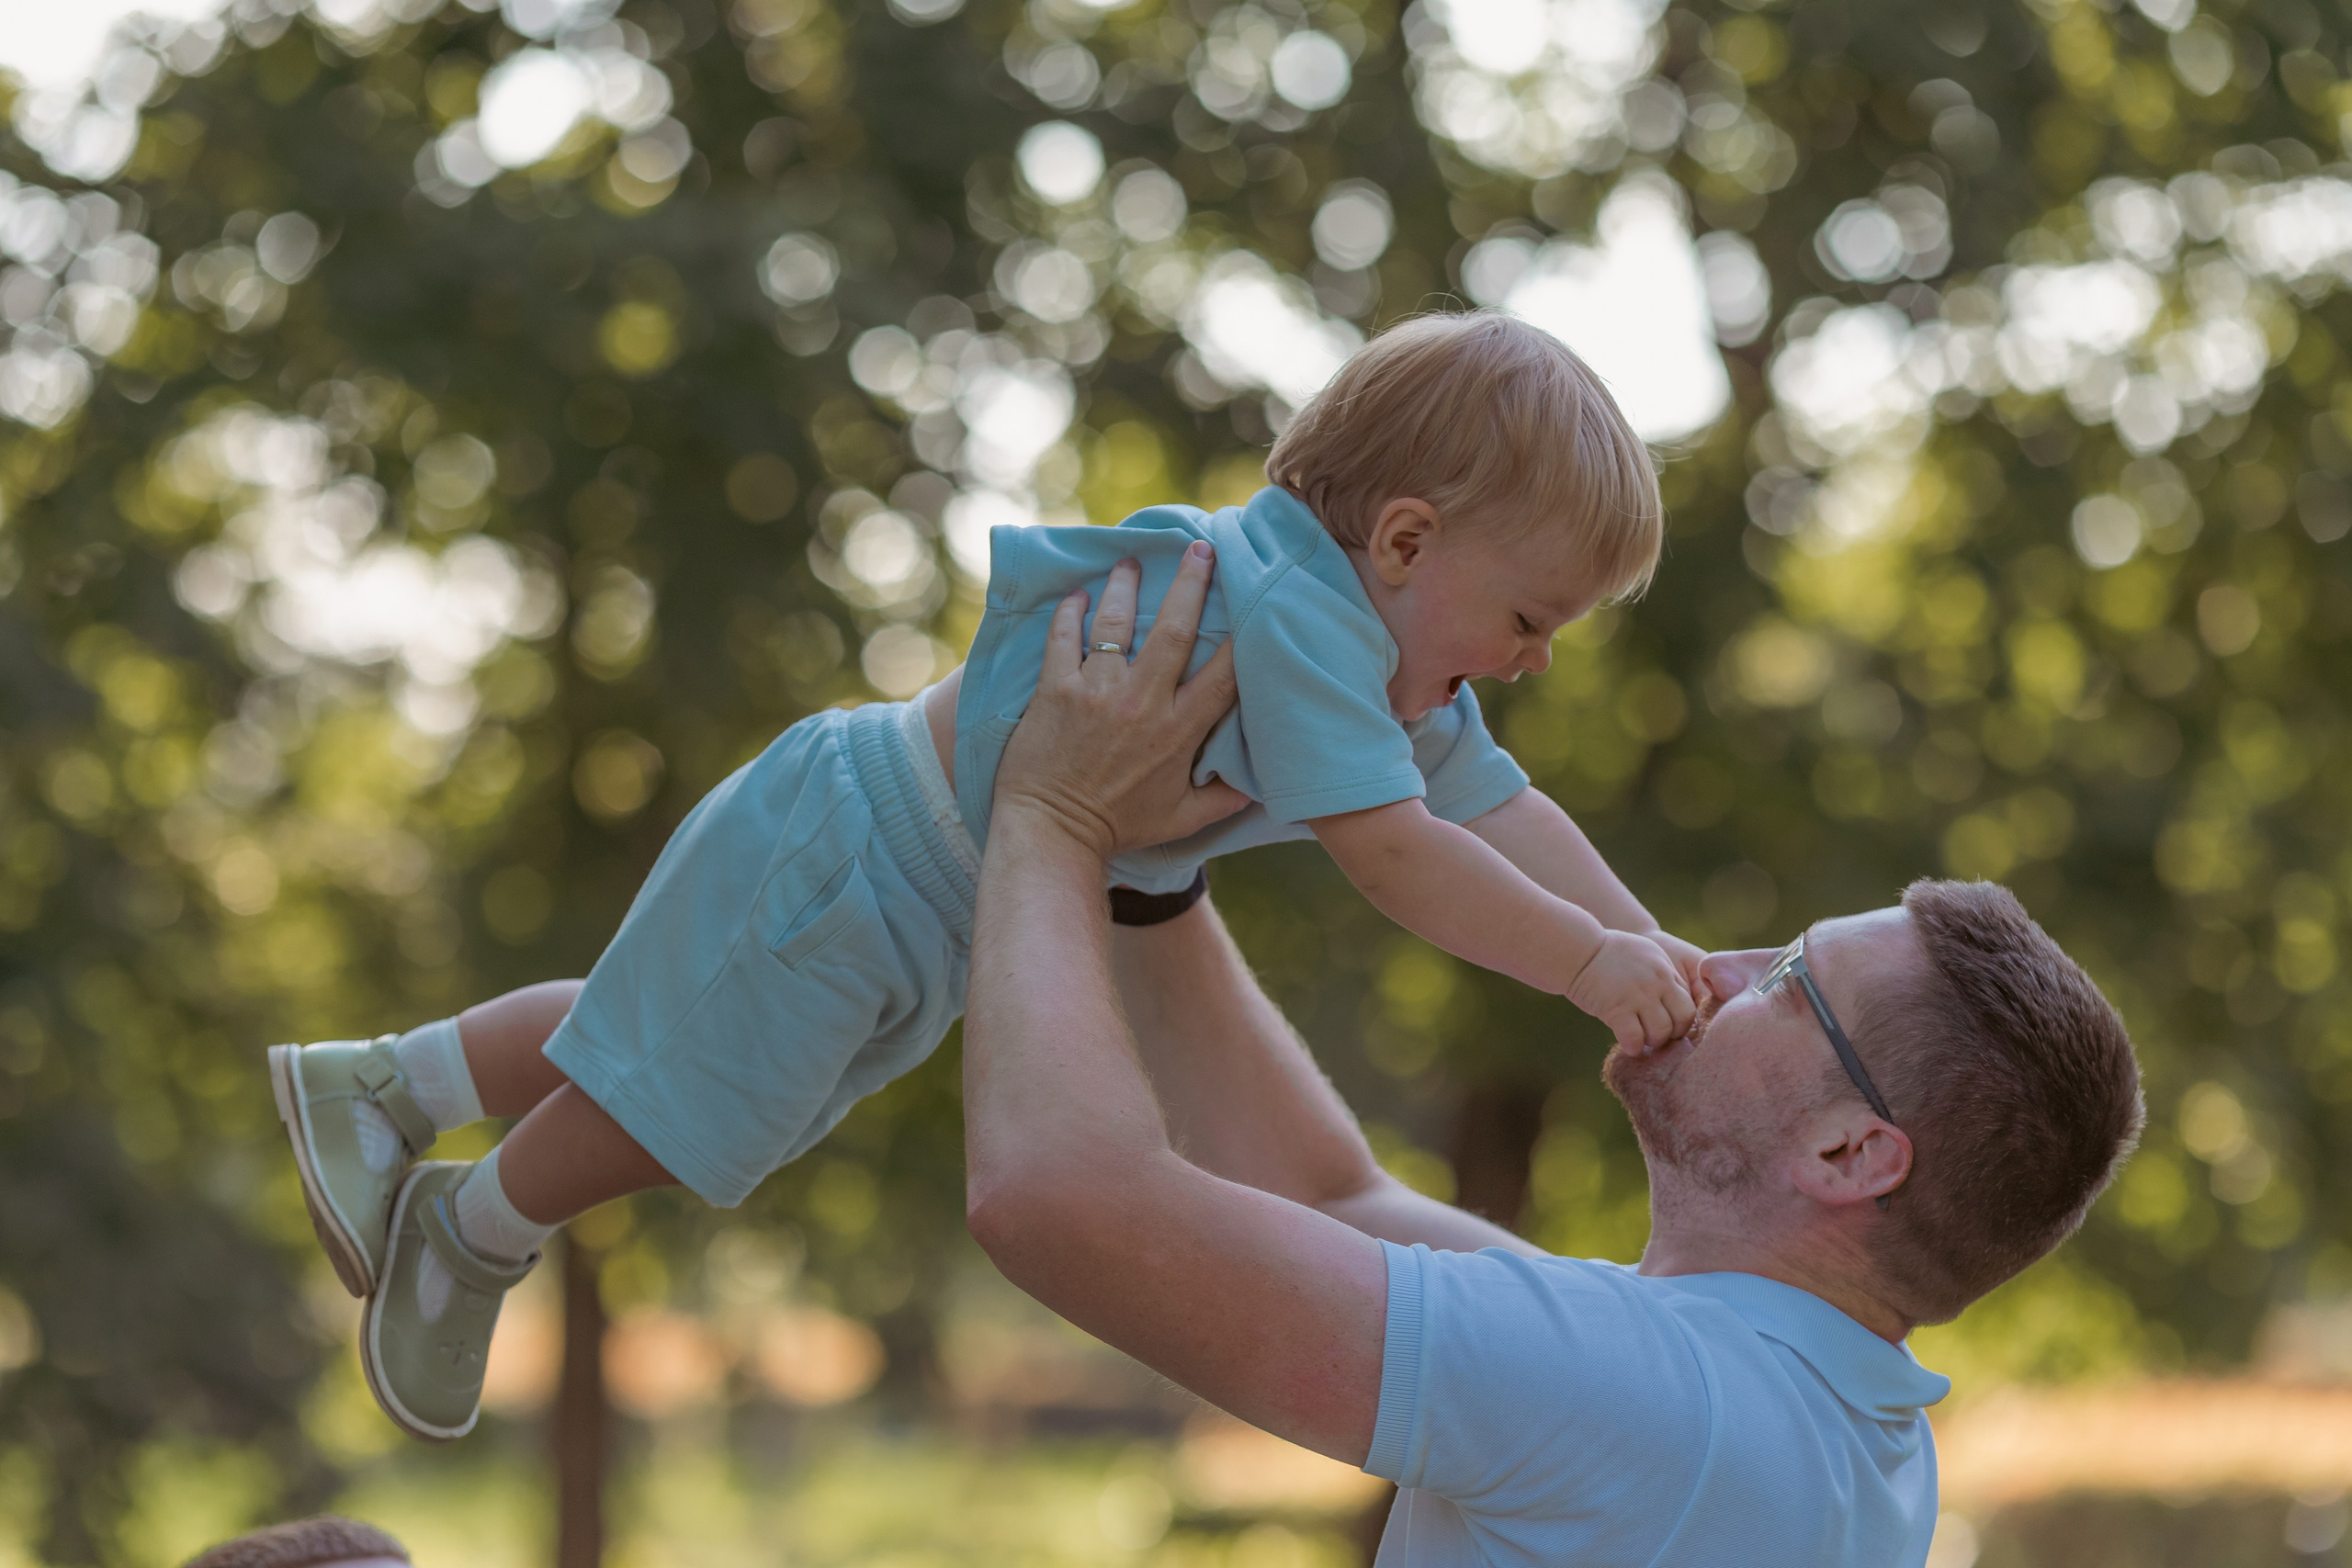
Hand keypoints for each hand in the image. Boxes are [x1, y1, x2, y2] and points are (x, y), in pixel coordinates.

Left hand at [992, 541, 1247, 860]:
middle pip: (1173, 629)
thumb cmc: (1117, 827)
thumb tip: (1257, 788)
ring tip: (1130, 562)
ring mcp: (1096, 693)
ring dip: (1124, 587)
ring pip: (1116, 623)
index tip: (1250, 599)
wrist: (1052, 834)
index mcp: (1179, 731)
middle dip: (1190, 582)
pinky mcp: (1055, 691)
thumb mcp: (1181, 820)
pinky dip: (1071, 612)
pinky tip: (1078, 596)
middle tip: (1199, 548)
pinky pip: (1064, 638)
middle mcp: (1142, 702)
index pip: (1222, 673)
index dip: (1240, 633)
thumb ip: (1222, 799)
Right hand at [1565, 931, 1695, 1053]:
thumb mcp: (1643, 953)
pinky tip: (1627, 1045)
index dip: (1681, 1020)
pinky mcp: (1617, 1008)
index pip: (1689, 1002)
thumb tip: (1671, 996)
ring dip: (1652, 1041)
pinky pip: (1635, 1038)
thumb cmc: (1605, 953)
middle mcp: (1657, 982)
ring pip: (1661, 1032)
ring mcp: (1638, 995)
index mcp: (1665, 969)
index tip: (1668, 1027)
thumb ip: (1660, 973)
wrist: (1577, 950)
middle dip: (1673, 1033)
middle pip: (1683, 1018)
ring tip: (1640, 1040)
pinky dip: (1633, 1047)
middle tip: (1657, 1036)